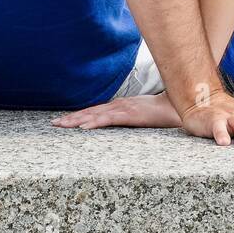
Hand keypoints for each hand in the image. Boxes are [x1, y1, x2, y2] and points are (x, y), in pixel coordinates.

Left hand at [54, 92, 182, 129]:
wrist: (180, 105)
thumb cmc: (162, 112)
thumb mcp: (143, 114)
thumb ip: (132, 117)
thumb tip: (125, 121)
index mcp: (121, 106)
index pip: (95, 111)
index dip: (79, 115)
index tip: (63, 120)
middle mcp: (119, 105)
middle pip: (90, 111)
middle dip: (71, 118)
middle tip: (54, 124)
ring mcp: (124, 109)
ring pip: (95, 114)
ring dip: (77, 120)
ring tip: (62, 125)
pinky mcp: (131, 115)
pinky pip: (109, 120)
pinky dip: (95, 122)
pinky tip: (83, 128)